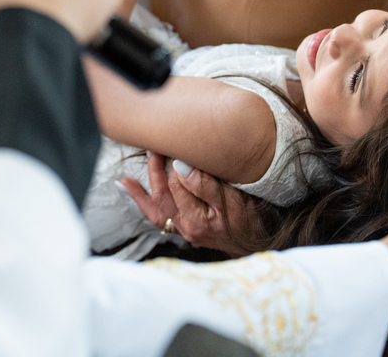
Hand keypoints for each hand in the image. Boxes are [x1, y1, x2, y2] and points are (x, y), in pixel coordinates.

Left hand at [120, 152, 253, 253]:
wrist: (260, 242)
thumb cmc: (252, 220)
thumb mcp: (235, 202)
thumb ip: (207, 185)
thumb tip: (181, 166)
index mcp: (197, 220)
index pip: (178, 184)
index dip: (177, 163)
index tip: (179, 145)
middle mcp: (186, 227)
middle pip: (163, 193)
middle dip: (156, 168)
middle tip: (155, 145)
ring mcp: (183, 229)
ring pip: (156, 205)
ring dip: (143, 186)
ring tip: (132, 168)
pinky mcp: (183, 228)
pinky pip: (157, 215)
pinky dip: (141, 200)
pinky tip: (127, 185)